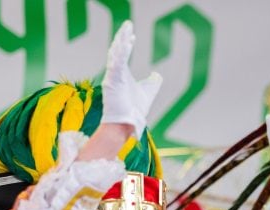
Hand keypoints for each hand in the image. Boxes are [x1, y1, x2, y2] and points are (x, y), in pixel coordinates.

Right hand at [101, 21, 162, 138]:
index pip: (122, 55)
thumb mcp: (149, 92)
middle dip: (122, 37)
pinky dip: (122, 53)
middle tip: (128, 25)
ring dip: (121, 41)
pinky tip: (126, 43)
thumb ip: (153, 82)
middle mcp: (115, 74)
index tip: (132, 35)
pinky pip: (117, 63)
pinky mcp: (112, 80)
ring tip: (127, 31)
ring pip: (115, 54)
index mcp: (121, 75)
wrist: (126, 124)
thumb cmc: (134, 110)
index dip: (126, 44)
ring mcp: (112, 77)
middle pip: (117, 51)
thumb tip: (157, 74)